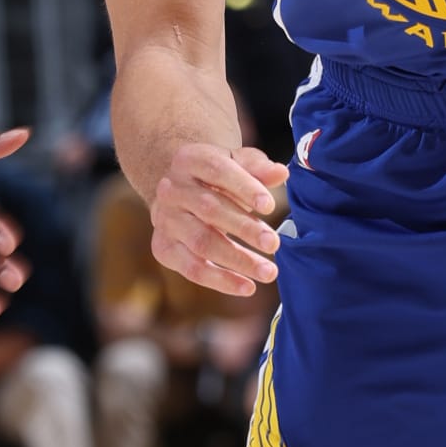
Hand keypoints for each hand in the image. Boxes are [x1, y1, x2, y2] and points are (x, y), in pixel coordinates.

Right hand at [150, 142, 287, 297]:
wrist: (181, 189)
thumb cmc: (219, 175)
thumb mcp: (238, 163)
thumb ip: (259, 168)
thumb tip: (282, 173)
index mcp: (190, 159)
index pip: (218, 171)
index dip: (245, 188)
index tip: (270, 206)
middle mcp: (171, 189)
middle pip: (209, 209)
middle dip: (245, 228)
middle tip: (274, 244)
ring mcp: (164, 220)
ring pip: (201, 242)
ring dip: (237, 259)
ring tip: (268, 272)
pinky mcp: (163, 247)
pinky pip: (192, 269)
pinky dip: (221, 280)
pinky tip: (247, 287)